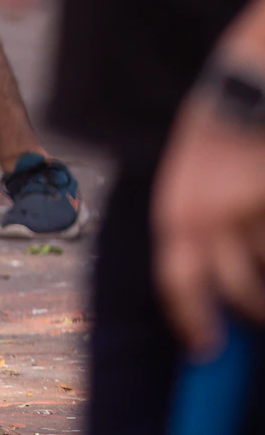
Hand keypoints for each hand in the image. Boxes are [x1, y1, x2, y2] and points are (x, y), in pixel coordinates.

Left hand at [155, 103, 264, 354]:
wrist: (248, 86)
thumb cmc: (217, 131)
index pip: (179, 284)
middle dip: (250, 309)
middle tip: (256, 315)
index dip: (193, 321)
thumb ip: (195, 226)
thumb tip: (209, 284)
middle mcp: (213, 218)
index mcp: (179, 212)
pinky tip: (261, 215)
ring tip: (261, 273)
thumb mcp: (189, 179)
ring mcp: (254, 213)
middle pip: (237, 289)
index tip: (206, 348)